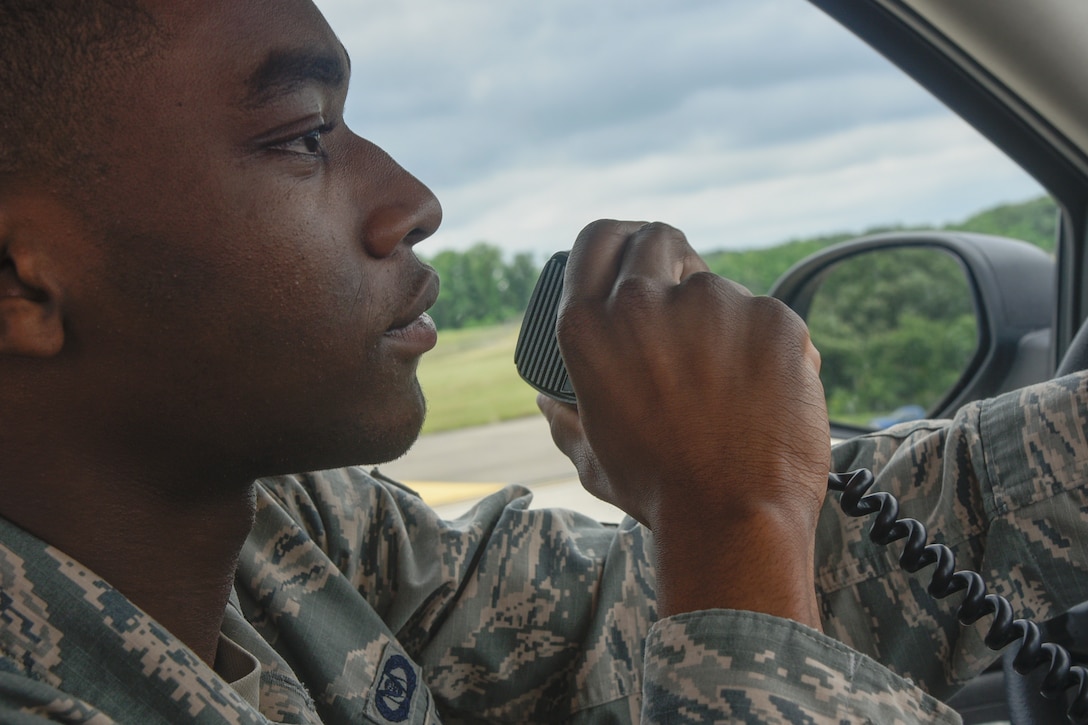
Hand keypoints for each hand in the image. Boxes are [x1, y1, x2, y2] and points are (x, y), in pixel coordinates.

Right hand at [539, 220, 828, 625]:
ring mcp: (712, 304)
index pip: (598, 239)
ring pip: (718, 288)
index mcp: (589, 327)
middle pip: (658, 239)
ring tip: (728, 384)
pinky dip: (768, 346)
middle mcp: (644, 302)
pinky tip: (764, 393)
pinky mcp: (771, 317)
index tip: (636, 258)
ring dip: (720, 319)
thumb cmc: (658, 492)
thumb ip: (564, 420)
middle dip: (672, 259)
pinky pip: (767, 317)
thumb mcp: (592, 458)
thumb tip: (546, 400)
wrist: (733, 518)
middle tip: (686, 304)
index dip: (619, 241)